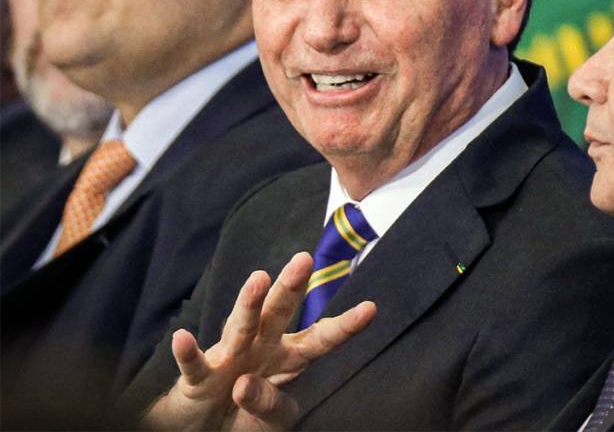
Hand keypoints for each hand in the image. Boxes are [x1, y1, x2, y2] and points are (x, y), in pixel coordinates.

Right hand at [144, 252, 375, 430]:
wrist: (204, 430)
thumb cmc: (246, 417)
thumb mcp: (272, 419)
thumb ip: (270, 404)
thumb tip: (245, 385)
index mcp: (287, 358)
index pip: (320, 338)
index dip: (344, 326)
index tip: (371, 309)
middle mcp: (260, 349)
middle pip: (278, 314)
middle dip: (290, 288)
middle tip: (304, 259)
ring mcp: (228, 359)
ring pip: (240, 328)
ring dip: (248, 304)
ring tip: (258, 278)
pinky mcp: (198, 378)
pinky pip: (194, 364)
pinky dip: (187, 352)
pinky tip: (182, 337)